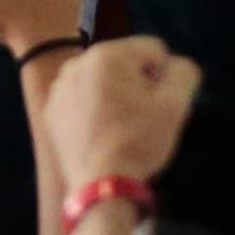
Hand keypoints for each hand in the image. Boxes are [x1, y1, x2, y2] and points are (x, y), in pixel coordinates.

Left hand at [39, 34, 198, 197]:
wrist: (100, 185)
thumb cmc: (139, 141)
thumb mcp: (175, 105)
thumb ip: (183, 72)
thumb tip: (175, 63)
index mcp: (108, 53)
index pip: (154, 50)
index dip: (164, 76)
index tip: (158, 104)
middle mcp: (78, 61)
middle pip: (125, 63)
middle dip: (138, 84)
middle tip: (140, 117)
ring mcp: (59, 86)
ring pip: (102, 80)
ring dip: (114, 94)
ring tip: (119, 126)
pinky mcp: (50, 109)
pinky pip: (82, 98)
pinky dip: (92, 109)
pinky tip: (99, 133)